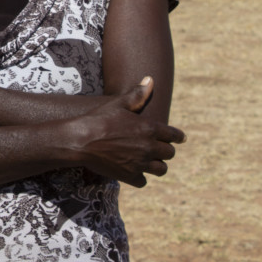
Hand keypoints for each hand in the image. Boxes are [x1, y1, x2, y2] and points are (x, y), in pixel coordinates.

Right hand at [65, 77, 185, 186]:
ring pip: (161, 169)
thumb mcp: (118, 104)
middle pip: (169, 153)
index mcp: (149, 128)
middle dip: (166, 151)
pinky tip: (134, 171)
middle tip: (160, 150)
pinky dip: (140, 177)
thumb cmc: (98, 119)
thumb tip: (150, 80)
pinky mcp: (129, 176)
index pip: (173, 135)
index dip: (178, 137)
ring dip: (157, 166)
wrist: (80, 140)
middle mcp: (148, 147)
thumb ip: (137, 95)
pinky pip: (143, 181)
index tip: (181, 139)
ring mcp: (139, 163)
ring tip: (151, 162)